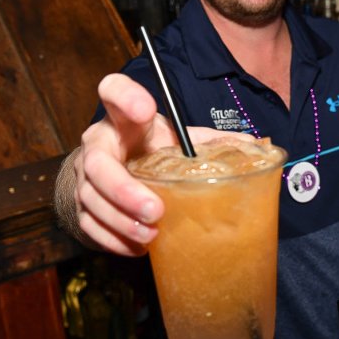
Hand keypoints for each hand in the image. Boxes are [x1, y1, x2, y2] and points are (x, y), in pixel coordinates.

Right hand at [72, 73, 223, 255]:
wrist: (115, 173)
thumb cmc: (150, 151)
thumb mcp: (177, 139)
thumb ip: (209, 141)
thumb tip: (257, 146)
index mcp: (123, 120)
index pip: (113, 91)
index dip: (126, 96)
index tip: (146, 107)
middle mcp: (99, 145)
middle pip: (98, 164)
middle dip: (124, 190)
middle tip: (156, 210)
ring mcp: (84, 178)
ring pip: (91, 200)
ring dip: (121, 221)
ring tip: (151, 236)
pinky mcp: (81, 207)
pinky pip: (90, 226)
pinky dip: (113, 240)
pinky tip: (137, 247)